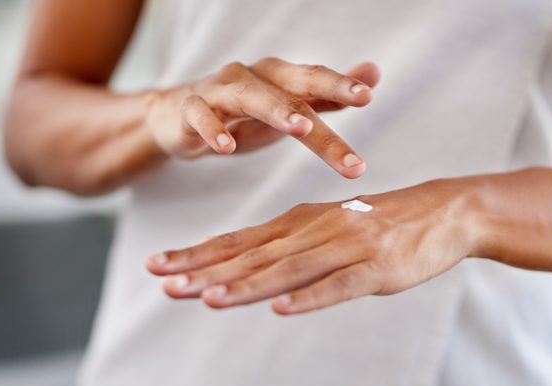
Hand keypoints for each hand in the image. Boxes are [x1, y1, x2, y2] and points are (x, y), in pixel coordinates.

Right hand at [145, 58, 379, 177]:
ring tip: (300, 127)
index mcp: (278, 78)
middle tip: (356, 104)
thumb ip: (329, 94)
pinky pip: (200, 115)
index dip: (341, 84)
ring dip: (276, 109)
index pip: (314, 78)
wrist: (176, 118)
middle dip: (324, 96)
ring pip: (250, 96)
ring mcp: (219, 91)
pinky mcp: (189, 110)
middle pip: (291, 89)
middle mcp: (252, 77)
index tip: (368, 96)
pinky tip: (226, 146)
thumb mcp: (288, 104)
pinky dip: (212, 128)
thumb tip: (374, 73)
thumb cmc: (241, 113)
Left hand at [146, 179, 479, 313]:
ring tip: (208, 298)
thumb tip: (241, 262)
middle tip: (162, 281)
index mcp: (300, 222)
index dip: (198, 254)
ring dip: (247, 285)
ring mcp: (346, 248)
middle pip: (253, 255)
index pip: (239, 240)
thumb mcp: (326, 226)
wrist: (441, 211)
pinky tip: (283, 308)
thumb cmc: (379, 222)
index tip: (158, 265)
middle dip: (205, 270)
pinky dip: (310, 297)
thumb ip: (286, 243)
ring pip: (288, 270)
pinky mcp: (377, 267)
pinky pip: (339, 285)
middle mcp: (315, 231)